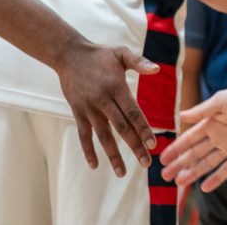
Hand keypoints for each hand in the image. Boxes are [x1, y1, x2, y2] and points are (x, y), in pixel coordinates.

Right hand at [55, 39, 159, 175]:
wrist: (69, 56)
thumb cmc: (100, 55)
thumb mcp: (121, 53)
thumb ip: (139, 62)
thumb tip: (157, 69)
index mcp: (116, 87)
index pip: (132, 113)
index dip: (142, 129)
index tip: (153, 144)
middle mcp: (102, 101)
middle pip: (121, 128)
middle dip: (134, 146)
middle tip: (146, 163)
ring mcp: (89, 109)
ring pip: (103, 136)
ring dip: (113, 155)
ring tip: (122, 172)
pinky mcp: (78, 112)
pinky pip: (83, 135)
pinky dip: (88, 150)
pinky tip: (95, 165)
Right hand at [160, 84, 226, 190]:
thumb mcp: (223, 101)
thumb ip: (202, 111)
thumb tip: (180, 116)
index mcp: (212, 123)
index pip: (190, 138)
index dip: (176, 148)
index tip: (162, 158)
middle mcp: (219, 136)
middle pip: (196, 153)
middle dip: (180, 164)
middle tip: (164, 175)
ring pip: (208, 163)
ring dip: (194, 172)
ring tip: (179, 183)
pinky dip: (216, 178)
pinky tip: (204, 187)